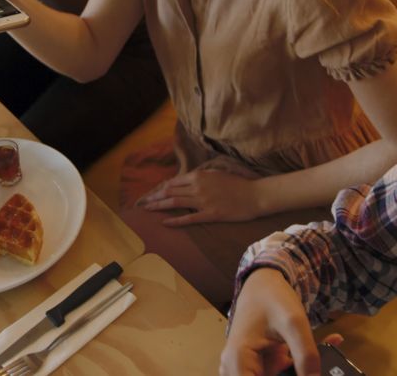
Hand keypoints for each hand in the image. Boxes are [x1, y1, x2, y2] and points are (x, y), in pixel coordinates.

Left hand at [137, 169, 264, 225]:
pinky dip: (175, 221)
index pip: (173, 182)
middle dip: (153, 198)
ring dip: (158, 207)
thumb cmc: (238, 184)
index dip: (158, 188)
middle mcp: (198, 186)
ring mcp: (204, 200)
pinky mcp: (211, 214)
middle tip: (140, 205)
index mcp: (199, 175)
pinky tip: (164, 223)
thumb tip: (186, 181)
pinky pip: (189, 218)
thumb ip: (201, 177)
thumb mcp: (217, 174)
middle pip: (169, 192)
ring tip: (146, 211)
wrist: (256, 194)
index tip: (148, 194)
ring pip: (175, 203)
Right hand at [221, 269, 340, 375]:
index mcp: (238, 360)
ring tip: (320, 364)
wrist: (265, 282)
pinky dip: (299, 370)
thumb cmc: (273, 297)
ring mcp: (250, 368)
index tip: (305, 375)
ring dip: (297, 374)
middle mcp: (238, 367)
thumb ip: (306, 355)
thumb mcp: (294, 323)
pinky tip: (327, 346)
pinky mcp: (263, 366)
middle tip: (314, 369)